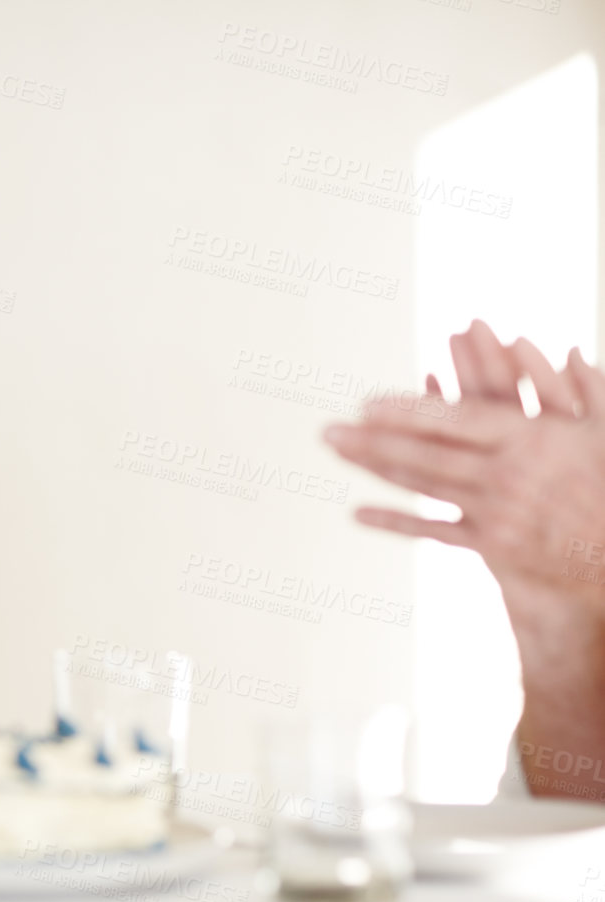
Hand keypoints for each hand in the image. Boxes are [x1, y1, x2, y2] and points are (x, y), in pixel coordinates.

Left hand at [323, 329, 604, 604]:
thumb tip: (563, 350)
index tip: (367, 403)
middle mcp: (508, 477)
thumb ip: (585, 389)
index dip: (409, 411)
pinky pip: (435, 531)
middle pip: (427, 454)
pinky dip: (395, 521)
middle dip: (372, 440)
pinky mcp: (494, 546)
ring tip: (337, 450)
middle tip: (328, 429)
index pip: (458, 421)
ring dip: (375, 467)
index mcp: (534, 439)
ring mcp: (498, 514)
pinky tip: (358, 512)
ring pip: (424, 487)